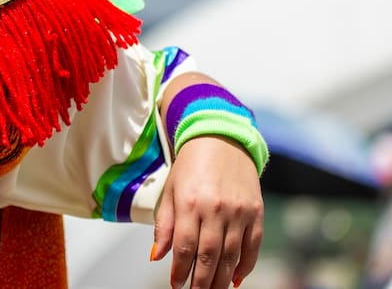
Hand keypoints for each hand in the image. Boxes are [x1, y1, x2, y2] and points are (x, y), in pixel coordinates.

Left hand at [152, 135, 263, 288]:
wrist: (221, 139)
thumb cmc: (191, 164)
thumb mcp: (171, 190)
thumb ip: (164, 224)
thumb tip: (157, 256)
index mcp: (190, 203)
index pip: (184, 247)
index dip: (180, 271)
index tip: (176, 285)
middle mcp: (216, 209)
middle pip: (209, 256)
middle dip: (202, 281)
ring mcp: (239, 212)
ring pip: (231, 256)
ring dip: (222, 278)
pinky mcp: (256, 212)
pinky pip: (253, 247)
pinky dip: (246, 266)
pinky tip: (236, 279)